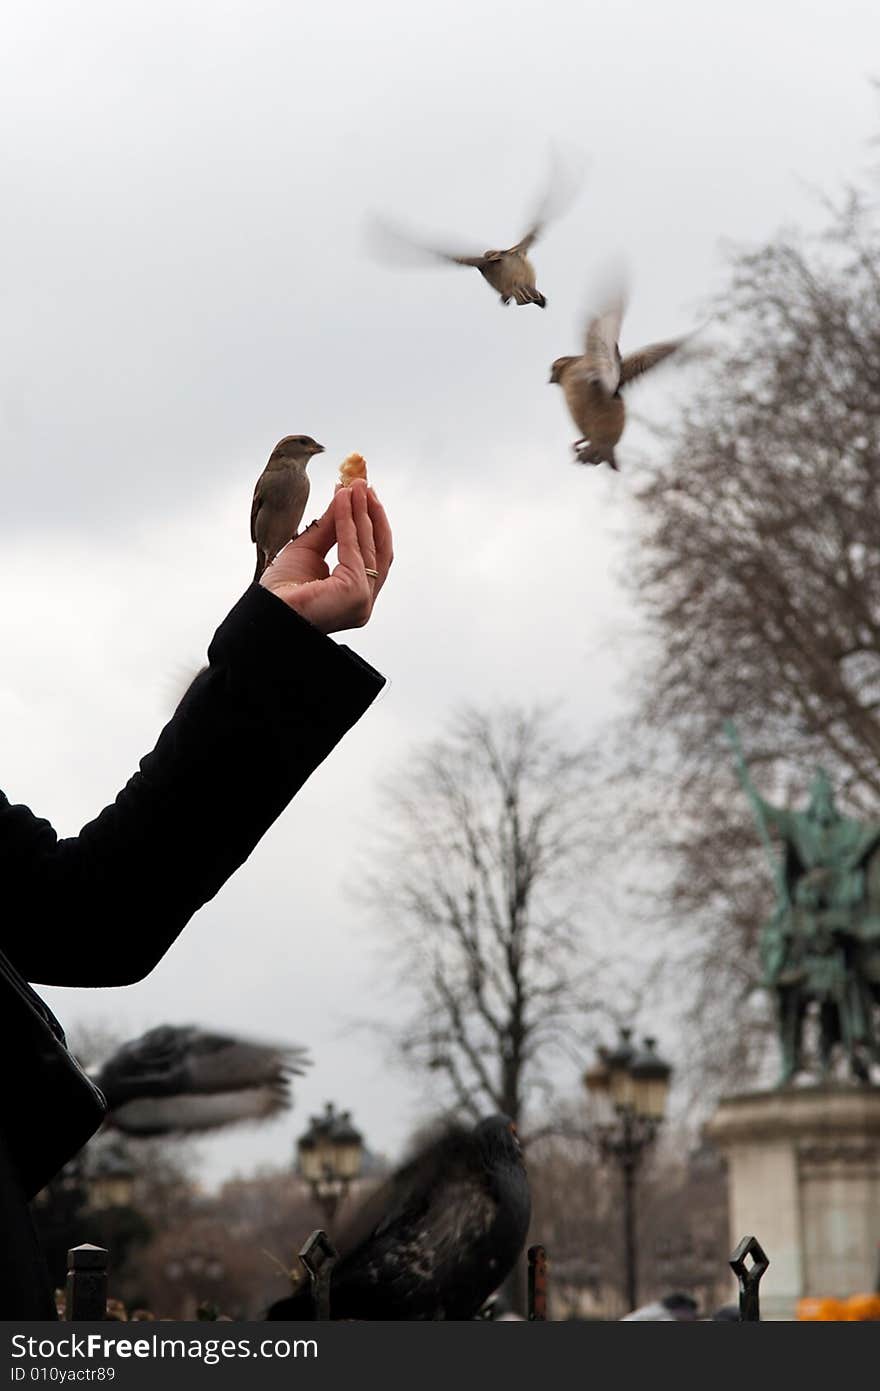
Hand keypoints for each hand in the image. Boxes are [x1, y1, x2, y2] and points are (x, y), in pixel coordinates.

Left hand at [258, 480, 392, 634]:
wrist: (265, 610)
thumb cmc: (281, 589)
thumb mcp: (308, 549)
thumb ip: (330, 527)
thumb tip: (345, 498)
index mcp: (355, 594)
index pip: (372, 555)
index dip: (370, 523)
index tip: (362, 495)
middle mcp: (364, 600)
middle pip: (377, 549)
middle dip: (372, 514)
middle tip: (365, 485)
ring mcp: (362, 598)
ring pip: (369, 546)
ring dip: (362, 512)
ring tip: (355, 486)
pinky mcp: (355, 592)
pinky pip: (353, 548)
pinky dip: (348, 521)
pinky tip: (342, 501)